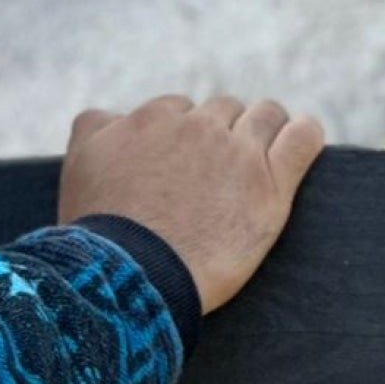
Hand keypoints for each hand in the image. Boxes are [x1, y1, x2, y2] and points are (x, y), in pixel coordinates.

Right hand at [59, 93, 326, 314]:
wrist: (132, 273)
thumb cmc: (101, 230)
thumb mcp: (79, 165)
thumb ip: (96, 128)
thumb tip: (113, 115)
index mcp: (150, 120)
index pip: (178, 110)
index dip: (182, 136)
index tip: (183, 163)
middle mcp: (195, 127)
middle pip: (222, 111)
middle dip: (222, 132)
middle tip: (219, 169)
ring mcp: (236, 153)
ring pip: (264, 116)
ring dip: (264, 128)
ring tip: (264, 153)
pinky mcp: (270, 185)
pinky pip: (302, 139)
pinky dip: (304, 134)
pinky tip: (302, 137)